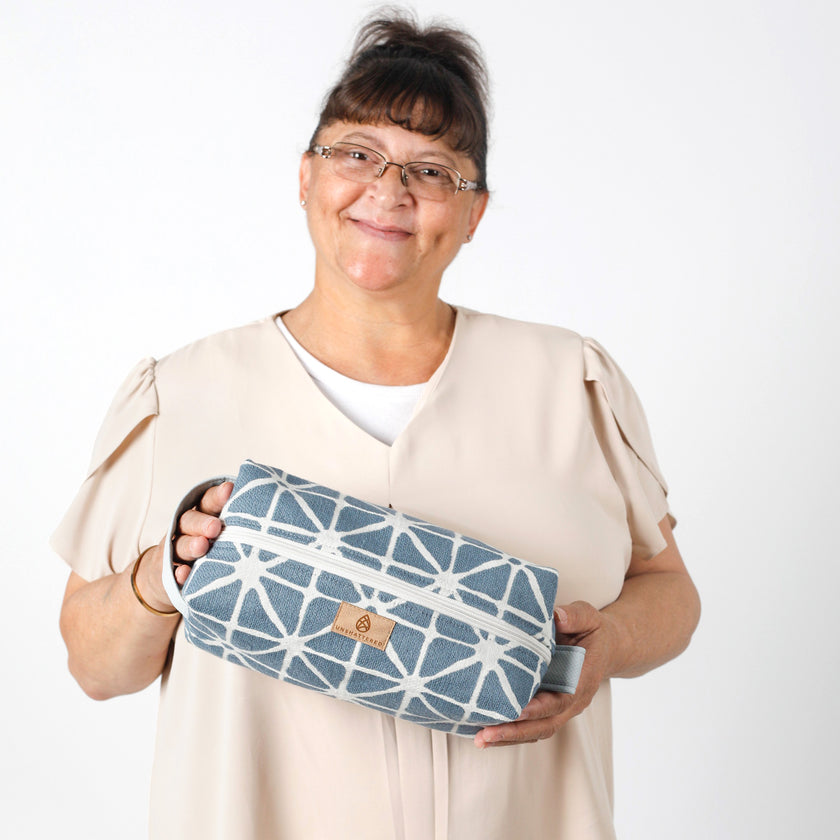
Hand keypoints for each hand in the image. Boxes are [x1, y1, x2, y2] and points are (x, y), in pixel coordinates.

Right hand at [171, 481, 232, 585]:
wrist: (174, 576)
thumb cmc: (217, 546)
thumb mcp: (228, 530)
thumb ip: (241, 521)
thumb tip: (278, 512)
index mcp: (204, 514)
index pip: (208, 500)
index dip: (218, 495)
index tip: (230, 490)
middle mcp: (188, 529)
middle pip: (191, 520)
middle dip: (203, 522)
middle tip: (215, 527)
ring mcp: (176, 550)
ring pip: (180, 544)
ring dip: (190, 545)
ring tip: (202, 546)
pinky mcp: (170, 573)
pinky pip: (172, 572)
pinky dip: (178, 573)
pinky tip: (184, 574)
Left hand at [473, 600, 617, 748]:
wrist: (607, 647)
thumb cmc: (593, 631)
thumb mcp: (589, 618)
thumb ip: (575, 616)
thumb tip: (558, 616)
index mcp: (582, 681)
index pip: (560, 701)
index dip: (538, 709)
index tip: (516, 712)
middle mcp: (573, 701)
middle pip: (544, 725)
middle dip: (514, 732)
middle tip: (484, 735)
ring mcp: (561, 708)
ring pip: (536, 731)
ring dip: (508, 737)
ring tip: (480, 740)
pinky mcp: (549, 707)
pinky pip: (531, 725)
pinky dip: (510, 732)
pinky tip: (487, 732)